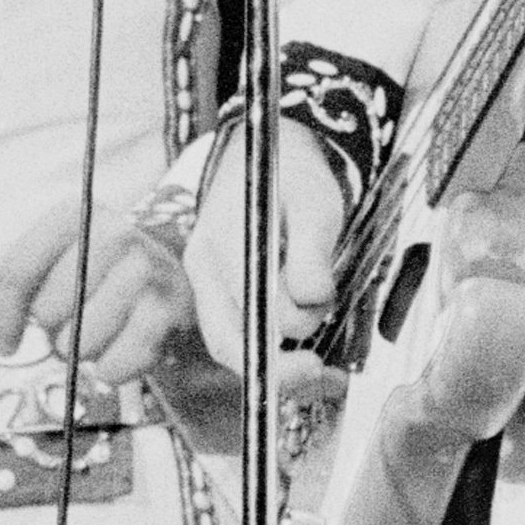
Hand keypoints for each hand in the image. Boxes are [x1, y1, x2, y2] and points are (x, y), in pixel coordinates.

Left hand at [0, 205, 197, 393]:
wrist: (171, 277)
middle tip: (74, 324)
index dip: (1, 316)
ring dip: (83, 351)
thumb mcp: (44, 279)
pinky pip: (116, 364)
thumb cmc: (94, 278)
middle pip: (48, 311)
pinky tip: (122, 350)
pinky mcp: (169, 308)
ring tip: (101, 332)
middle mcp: (113, 232)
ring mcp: (146, 267)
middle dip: (54, 331)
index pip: (17, 269)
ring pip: (81, 341)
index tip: (0, 346)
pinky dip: (111, 370)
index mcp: (73, 216)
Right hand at [178, 129, 354, 371]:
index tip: (315, 362)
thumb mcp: (315, 203)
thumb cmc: (292, 175)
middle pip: (226, 341)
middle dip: (276, 363)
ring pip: (229, 344)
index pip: (250, 308)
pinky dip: (267, 350)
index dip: (285, 339)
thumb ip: (312, 254)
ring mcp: (207, 281)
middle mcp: (205, 267)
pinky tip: (299, 356)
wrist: (269, 156)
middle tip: (319, 369)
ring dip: (273, 361)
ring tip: (316, 368)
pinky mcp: (219, 291)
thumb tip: (312, 298)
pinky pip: (236, 334)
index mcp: (222, 242)